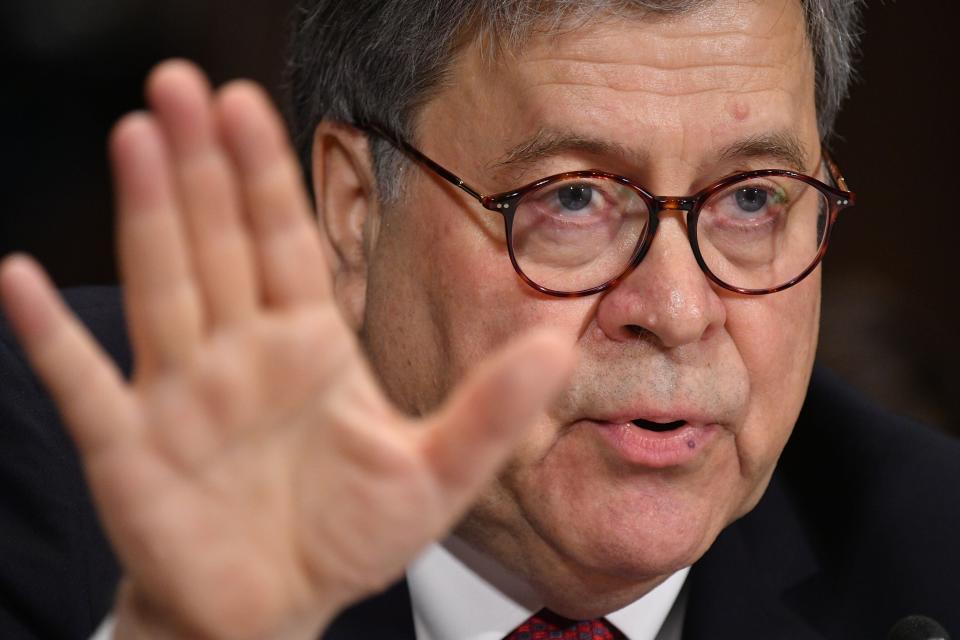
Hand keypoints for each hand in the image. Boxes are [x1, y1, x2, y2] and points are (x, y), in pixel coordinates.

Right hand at [0, 60, 572, 639]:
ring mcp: (180, 394)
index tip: (248, 103)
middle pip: (218, 241)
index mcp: (307, 347)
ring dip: (148, 215)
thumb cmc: (346, 536)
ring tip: (135, 137)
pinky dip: (51, 337)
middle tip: (180, 83)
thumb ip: (492, 407)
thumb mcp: (435, 473)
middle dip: (201, 165)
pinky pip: (86, 384)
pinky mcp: (131, 448)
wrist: (275, 609)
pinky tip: (19, 280)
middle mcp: (240, 354)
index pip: (283, 242)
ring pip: (163, 287)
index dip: (266, 175)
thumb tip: (558, 339)